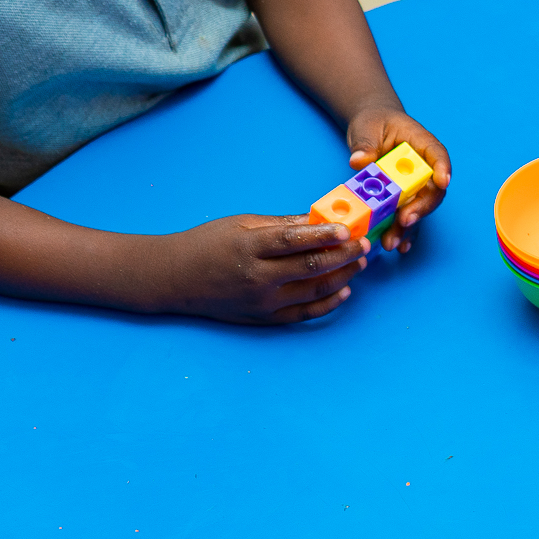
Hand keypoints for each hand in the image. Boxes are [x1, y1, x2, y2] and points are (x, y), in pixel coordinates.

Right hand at [161, 213, 368, 323]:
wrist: (175, 278)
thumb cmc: (207, 244)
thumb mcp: (241, 224)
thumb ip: (281, 224)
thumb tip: (317, 220)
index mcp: (249, 247)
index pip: (295, 240)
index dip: (325, 235)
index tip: (348, 229)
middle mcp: (257, 277)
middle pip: (311, 266)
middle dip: (344, 255)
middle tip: (363, 245)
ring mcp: (261, 302)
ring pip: (314, 291)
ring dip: (342, 276)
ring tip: (359, 263)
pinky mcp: (264, 319)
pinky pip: (304, 314)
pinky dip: (328, 303)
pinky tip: (344, 290)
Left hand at [343, 105, 452, 249]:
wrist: (372, 128)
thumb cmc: (374, 122)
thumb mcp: (366, 127)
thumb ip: (365, 144)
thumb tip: (359, 161)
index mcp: (421, 143)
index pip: (438, 155)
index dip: (443, 169)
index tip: (442, 181)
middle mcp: (424, 168)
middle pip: (431, 190)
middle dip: (420, 208)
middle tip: (405, 221)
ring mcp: (416, 186)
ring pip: (419, 209)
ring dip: (407, 228)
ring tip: (392, 242)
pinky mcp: (405, 199)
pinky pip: (407, 217)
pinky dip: (403, 233)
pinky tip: (399, 247)